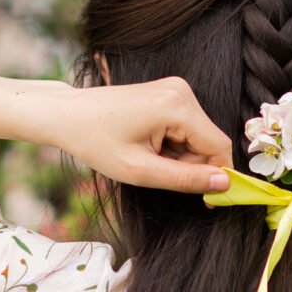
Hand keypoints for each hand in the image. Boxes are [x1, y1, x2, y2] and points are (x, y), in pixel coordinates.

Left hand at [51, 77, 233, 192]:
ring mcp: (176, 89)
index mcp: (177, 106)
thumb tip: (224, 184)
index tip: (207, 202)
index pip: (219, 147)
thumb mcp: (140, 170)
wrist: (67, 115)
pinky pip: (187, 128)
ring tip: (147, 157)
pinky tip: (148, 144)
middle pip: (210, 142)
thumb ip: (186, 179)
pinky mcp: (170, 93)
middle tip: (156, 173)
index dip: (218, 177)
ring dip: (180, 156)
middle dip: (191, 165)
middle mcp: (182, 91)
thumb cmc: (96, 142)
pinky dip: (174, 144)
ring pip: (199, 137)